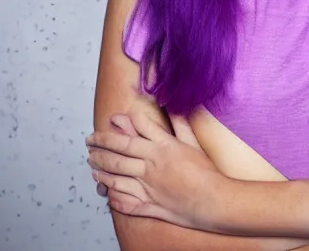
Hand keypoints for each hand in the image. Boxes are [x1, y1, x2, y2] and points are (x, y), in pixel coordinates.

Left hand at [86, 109, 226, 228]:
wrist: (219, 202)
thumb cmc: (208, 172)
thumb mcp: (193, 143)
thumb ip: (181, 123)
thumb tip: (171, 102)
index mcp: (161, 147)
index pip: (135, 128)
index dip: (120, 122)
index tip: (111, 119)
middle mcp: (151, 165)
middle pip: (118, 152)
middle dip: (100, 146)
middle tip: (90, 143)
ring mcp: (148, 187)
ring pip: (116, 177)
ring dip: (101, 171)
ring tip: (93, 166)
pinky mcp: (151, 206)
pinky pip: (127, 203)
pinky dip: (115, 199)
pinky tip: (108, 195)